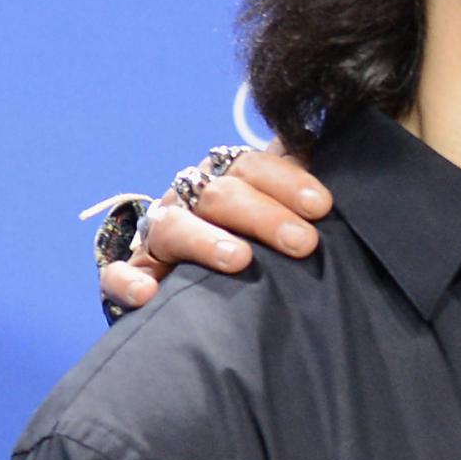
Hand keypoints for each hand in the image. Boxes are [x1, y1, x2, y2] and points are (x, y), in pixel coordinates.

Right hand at [102, 147, 329, 311]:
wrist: (214, 277)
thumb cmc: (264, 238)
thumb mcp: (288, 209)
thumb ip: (309, 193)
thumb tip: (341, 164)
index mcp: (227, 177)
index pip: (253, 165)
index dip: (287, 180)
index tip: (321, 206)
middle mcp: (190, 199)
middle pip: (220, 194)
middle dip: (263, 215)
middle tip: (303, 243)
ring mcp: (159, 234)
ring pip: (172, 227)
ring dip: (206, 241)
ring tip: (240, 260)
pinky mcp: (137, 273)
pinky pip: (119, 273)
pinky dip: (128, 282)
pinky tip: (149, 295)